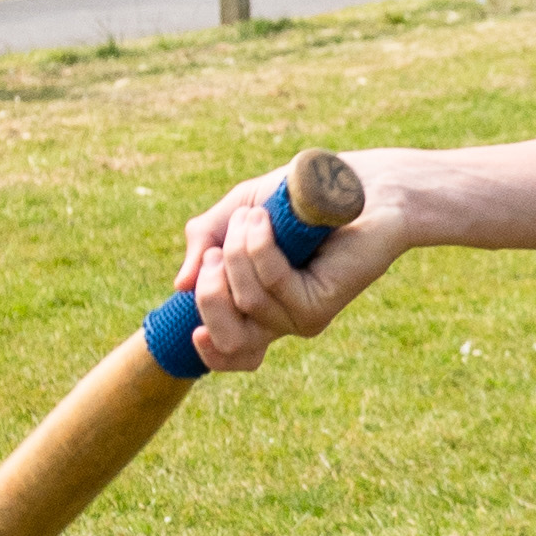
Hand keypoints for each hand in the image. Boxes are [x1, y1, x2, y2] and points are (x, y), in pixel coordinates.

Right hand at [173, 157, 399, 371]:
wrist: (354, 183)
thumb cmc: (297, 196)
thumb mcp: (238, 212)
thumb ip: (205, 242)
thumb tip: (181, 286)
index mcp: (259, 305)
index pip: (230, 353)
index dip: (207, 350)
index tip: (193, 331)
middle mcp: (280, 318)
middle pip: (228, 340)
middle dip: (210, 293)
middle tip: (216, 250)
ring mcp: (302, 314)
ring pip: (247, 300)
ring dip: (238, 251)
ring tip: (253, 216)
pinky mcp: (322, 303)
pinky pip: (273, 283)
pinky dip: (259, 247)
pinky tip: (262, 220)